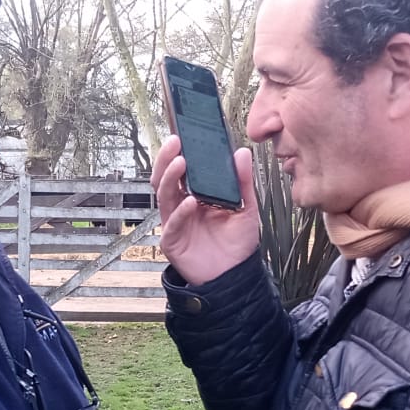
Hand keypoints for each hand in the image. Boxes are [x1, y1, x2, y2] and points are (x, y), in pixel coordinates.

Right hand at [150, 135, 259, 285]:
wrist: (235, 276)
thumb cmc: (237, 243)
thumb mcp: (246, 207)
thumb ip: (243, 182)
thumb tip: (241, 152)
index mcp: (194, 195)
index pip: (181, 170)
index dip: (178, 152)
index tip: (182, 132)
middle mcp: (180, 206)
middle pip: (165, 178)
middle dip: (167, 159)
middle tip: (175, 141)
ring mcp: (174, 223)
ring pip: (164, 195)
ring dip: (170, 177)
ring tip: (181, 163)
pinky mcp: (172, 241)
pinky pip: (172, 223)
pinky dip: (181, 212)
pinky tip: (191, 202)